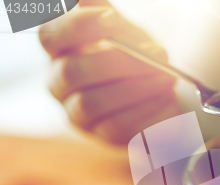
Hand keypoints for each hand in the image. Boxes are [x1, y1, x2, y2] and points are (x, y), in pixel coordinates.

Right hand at [39, 0, 177, 144]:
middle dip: (118, 61)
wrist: (157, 89)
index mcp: (59, 51)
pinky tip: (167, 98)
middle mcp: (60, 85)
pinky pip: (119, 127)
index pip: (50, 36)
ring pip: (94, 103)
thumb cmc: (133, 55)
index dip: (78, 25)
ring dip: (135, 88)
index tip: (112, 17)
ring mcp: (79, 115)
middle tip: (157, 54)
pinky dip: (146, 111)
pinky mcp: (104, 135)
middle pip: (74, 72)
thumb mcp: (121, 28)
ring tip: (167, 77)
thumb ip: (102, 10)